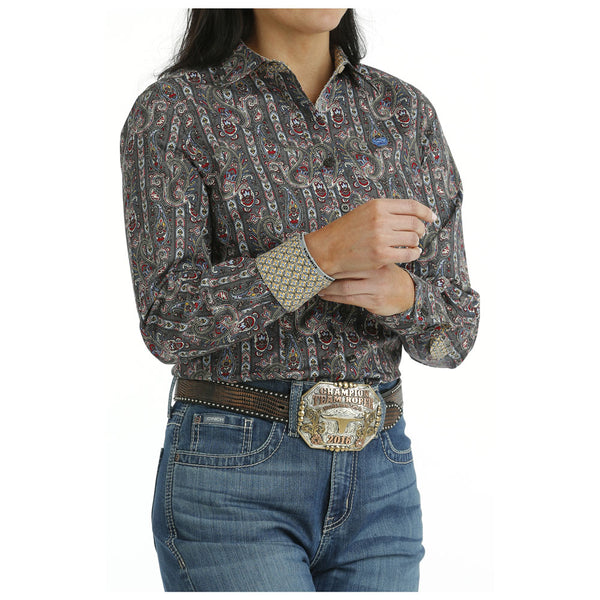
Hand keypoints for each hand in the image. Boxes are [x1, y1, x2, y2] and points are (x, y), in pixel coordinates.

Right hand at [304, 198, 435, 276]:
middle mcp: (381, 220)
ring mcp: (381, 238)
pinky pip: (407, 254)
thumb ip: (386, 210)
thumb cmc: (346, 231)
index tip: (432, 217)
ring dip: (416, 242)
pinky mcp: (381, 255)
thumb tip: (412, 213)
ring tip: (413, 244)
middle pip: (415, 223)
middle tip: (420, 234)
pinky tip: (413, 253)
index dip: (425, 212)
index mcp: (378, 206)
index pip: (411, 206)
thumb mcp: (365, 211)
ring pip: (413, 238)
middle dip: (421, 229)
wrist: (328, 249)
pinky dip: (414, 254)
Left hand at [317, 264, 415, 315]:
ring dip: (328, 288)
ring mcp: (375, 288)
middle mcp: (376, 272)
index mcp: (377, 258)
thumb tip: (334, 251)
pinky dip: (334, 297)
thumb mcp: (380, 260)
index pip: (350, 257)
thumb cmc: (388, 275)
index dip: (333, 259)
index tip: (319, 259)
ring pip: (345, 287)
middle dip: (327, 272)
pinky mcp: (373, 301)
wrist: (408, 293)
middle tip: (313, 272)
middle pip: (346, 271)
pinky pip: (349, 299)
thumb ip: (363, 257)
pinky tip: (326, 295)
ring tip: (318, 287)